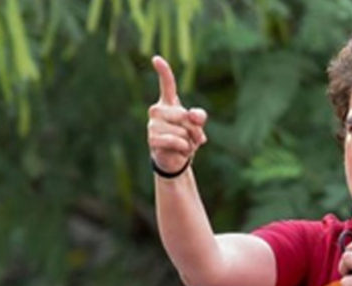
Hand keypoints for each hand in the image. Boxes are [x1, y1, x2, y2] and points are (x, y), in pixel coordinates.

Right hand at [148, 55, 207, 172]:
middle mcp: (157, 111)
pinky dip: (183, 148)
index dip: (163, 71)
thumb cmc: (186, 138)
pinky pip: (176, 140)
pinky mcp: (152, 138)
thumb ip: (199, 117)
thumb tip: (192, 115)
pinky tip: (178, 150)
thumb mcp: (197, 126)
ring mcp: (153, 124)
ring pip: (182, 130)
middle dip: (194, 129)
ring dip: (189, 141)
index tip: (156, 58)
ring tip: (183, 145)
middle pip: (184, 114)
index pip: (167, 84)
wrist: (176, 160)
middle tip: (191, 137)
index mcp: (168, 104)